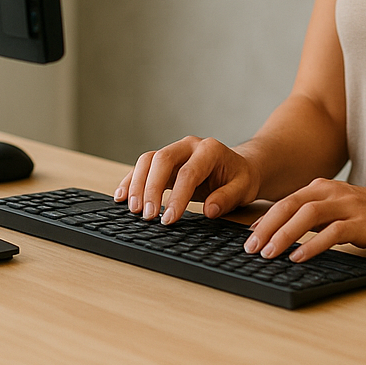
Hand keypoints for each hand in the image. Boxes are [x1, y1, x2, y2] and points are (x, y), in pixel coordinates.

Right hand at [115, 136, 261, 223]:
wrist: (238, 167)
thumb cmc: (240, 178)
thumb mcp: (243, 188)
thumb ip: (227, 197)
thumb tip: (209, 209)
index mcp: (210, 150)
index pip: (189, 172)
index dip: (177, 196)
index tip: (169, 219)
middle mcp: (188, 145)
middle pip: (161, 159)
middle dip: (151, 188)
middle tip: (148, 215)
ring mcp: (174, 151)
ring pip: (147, 160)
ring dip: (137, 185)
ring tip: (134, 210)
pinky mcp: (164, 162)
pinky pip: (142, 167)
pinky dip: (130, 181)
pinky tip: (121, 197)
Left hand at [244, 179, 365, 261]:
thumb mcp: (342, 212)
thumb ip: (317, 219)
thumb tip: (287, 237)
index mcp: (325, 189)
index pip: (286, 202)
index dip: (264, 220)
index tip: (248, 238)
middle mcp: (333, 193)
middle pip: (290, 205)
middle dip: (266, 227)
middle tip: (250, 248)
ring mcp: (349, 206)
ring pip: (307, 215)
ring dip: (284, 235)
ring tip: (269, 254)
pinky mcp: (363, 223)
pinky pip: (332, 232)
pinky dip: (313, 245)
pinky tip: (300, 257)